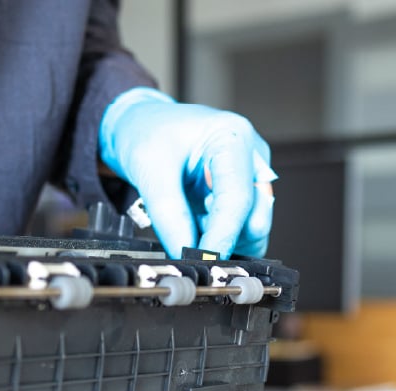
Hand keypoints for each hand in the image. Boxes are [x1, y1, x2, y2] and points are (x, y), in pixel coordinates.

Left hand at [99, 87, 274, 258]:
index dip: (223, 235)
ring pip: (251, 228)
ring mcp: (250, 177)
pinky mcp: (243, 194)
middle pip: (254, 216)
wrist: (141, 125)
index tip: (205, 260)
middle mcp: (251, 156)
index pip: (238, 197)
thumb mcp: (148, 168)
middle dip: (224, 237)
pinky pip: (240, 229)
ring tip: (187, 220)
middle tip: (189, 242)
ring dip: (220, 237)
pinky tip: (196, 223)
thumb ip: (169, 213)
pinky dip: (217, 236)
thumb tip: (184, 251)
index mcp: (233, 137)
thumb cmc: (147, 132)